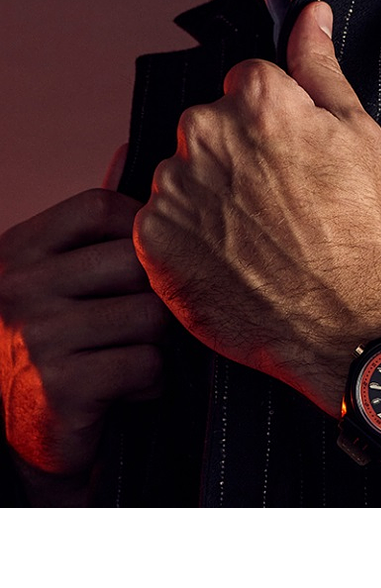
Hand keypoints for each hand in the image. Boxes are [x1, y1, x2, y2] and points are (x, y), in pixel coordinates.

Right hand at [0, 184, 169, 501]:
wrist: (21, 436)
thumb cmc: (49, 349)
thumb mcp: (55, 277)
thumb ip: (90, 224)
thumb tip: (131, 151)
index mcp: (19, 251)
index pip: (100, 206)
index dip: (140, 231)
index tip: (144, 265)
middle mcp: (19, 286)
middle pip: (137, 262)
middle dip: (154, 297)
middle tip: (142, 325)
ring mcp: (38, 334)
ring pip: (150, 316)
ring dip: (154, 345)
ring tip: (128, 359)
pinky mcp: (62, 384)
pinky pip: (147, 364)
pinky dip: (149, 384)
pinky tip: (126, 392)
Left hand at [134, 2, 380, 416]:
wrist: (344, 322)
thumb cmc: (357, 232)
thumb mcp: (358, 135)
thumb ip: (319, 67)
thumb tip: (310, 15)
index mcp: (255, 99)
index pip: (243, 87)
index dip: (271, 128)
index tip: (287, 166)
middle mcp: (204, 133)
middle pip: (206, 128)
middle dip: (233, 158)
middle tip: (273, 207)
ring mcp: (174, 187)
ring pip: (181, 174)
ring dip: (206, 198)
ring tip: (251, 238)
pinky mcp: (152, 238)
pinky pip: (160, 221)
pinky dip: (186, 238)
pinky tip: (226, 259)